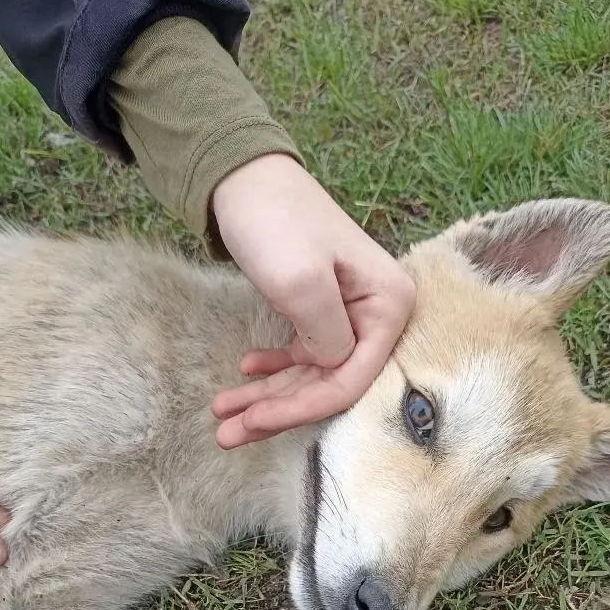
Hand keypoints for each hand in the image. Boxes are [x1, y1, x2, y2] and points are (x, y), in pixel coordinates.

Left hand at [210, 154, 415, 447]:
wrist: (240, 174)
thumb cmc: (274, 221)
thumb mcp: (300, 281)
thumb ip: (326, 334)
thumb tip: (332, 367)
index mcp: (388, 305)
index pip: (351, 380)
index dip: (303, 408)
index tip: (255, 421)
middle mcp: (378, 313)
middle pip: (328, 382)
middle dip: (276, 411)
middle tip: (225, 434)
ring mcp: (349, 312)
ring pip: (309, 373)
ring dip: (267, 396)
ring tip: (221, 414)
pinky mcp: (320, 308)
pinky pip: (301, 354)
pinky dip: (272, 369)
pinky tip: (245, 372)